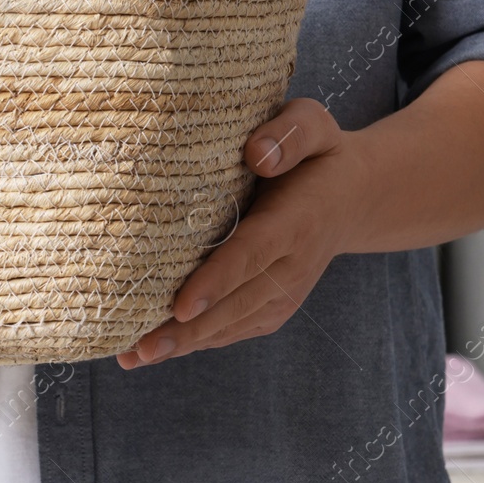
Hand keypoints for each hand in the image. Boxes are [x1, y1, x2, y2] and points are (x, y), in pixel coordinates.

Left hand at [117, 98, 362, 369]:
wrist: (350, 197)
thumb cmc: (317, 154)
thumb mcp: (311, 125)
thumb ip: (290, 133)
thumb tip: (256, 155)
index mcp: (295, 222)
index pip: (251, 255)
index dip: (215, 282)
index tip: (180, 306)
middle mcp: (291, 266)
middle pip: (234, 303)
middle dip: (186, 330)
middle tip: (139, 348)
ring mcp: (283, 292)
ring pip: (229, 325)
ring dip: (182, 344)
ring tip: (133, 357)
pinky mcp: (272, 306)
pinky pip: (232, 329)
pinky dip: (194, 342)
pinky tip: (153, 350)